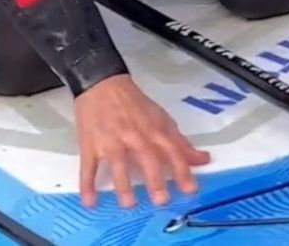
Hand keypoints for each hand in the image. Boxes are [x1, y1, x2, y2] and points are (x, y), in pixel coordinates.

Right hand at [73, 74, 210, 207]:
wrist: (102, 84)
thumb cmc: (133, 104)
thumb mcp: (161, 118)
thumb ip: (180, 142)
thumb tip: (201, 159)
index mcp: (153, 129)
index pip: (172, 150)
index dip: (182, 169)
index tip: (190, 189)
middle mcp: (134, 135)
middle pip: (146, 157)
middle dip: (155, 179)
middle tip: (161, 200)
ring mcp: (110, 140)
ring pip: (118, 163)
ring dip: (123, 184)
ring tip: (128, 204)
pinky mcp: (90, 144)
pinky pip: (89, 166)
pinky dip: (87, 184)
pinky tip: (90, 201)